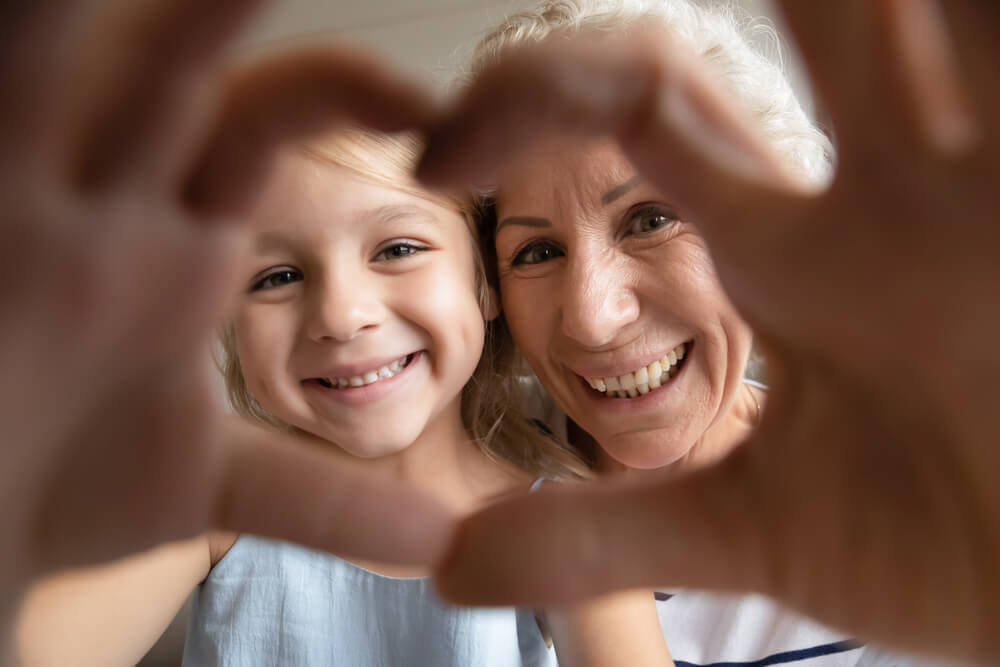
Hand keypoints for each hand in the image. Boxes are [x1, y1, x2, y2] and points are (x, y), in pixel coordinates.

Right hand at [0, 0, 452, 607]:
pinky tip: (27, 22)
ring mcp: (22, 204)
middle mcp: (102, 202)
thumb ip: (323, 500)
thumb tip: (437, 542)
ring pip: (49, 65)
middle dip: (212, 13)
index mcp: (178, 242)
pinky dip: (12, 53)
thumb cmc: (73, 483)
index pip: (266, 124)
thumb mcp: (216, 481)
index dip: (341, 93)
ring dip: (76, 13)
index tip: (424, 104)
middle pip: (170, 72)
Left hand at [418, 1, 999, 660]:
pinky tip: (967, 11)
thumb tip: (452, 570)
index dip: (539, 97)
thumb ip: (600, 533)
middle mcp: (892, 193)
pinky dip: (989, 29)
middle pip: (818, 21)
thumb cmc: (928, 534)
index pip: (645, 109)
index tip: (439, 154)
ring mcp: (986, 193)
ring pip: (947, 18)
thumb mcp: (748, 525)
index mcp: (793, 249)